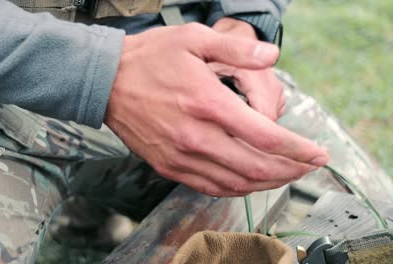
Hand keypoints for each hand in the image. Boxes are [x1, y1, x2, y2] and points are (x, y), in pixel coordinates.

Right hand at [105, 23, 328, 196]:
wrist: (107, 83)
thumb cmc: (149, 59)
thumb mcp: (193, 39)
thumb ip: (236, 49)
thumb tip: (271, 57)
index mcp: (207, 103)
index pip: (266, 136)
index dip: (298, 149)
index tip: (318, 153)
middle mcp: (196, 137)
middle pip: (256, 167)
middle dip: (290, 170)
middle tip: (308, 167)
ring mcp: (181, 156)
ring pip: (235, 183)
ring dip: (267, 183)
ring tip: (285, 175)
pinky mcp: (169, 166)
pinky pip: (210, 187)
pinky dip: (236, 189)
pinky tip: (248, 181)